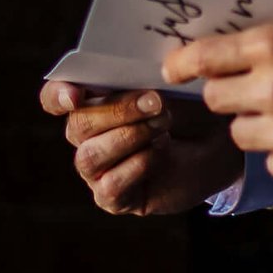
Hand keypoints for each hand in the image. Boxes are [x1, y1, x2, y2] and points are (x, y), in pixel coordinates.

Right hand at [40, 80, 241, 215]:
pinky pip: (110, 186)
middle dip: (117, 111)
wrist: (218, 142)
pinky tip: (161, 155)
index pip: (54, 98)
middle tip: (157, 102)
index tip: (75, 96)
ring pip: (90, 156)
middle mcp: (87, 135)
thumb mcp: (171, 82)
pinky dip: (137, 167)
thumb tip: (138, 74)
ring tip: (164, 127)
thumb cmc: (190, 105)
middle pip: (78, 125)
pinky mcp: (114, 198)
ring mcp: (98, 169)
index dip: (57, 96)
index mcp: (90, 99)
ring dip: (129, 138)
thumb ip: (144, 75)